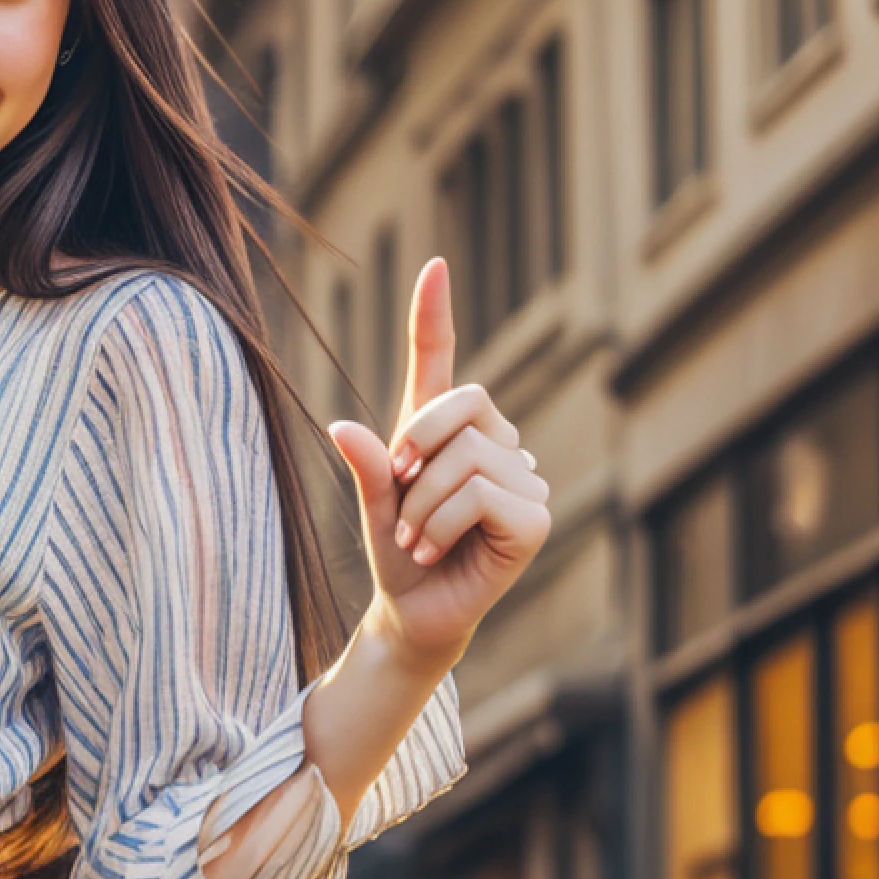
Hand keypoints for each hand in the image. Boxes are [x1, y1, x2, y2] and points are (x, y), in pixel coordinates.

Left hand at [326, 257, 548, 670]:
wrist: (413, 612)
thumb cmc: (397, 555)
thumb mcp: (373, 507)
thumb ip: (367, 467)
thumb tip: (342, 427)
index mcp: (444, 432)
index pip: (442, 363)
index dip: (434, 316)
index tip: (433, 267)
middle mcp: (494, 444)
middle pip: (463, 406)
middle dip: (417, 452)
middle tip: (402, 502)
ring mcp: (522, 478)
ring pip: (467, 457)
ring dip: (425, 505)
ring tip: (419, 539)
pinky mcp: (535, 516)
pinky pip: (482, 493)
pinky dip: (445, 523)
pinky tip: (438, 549)